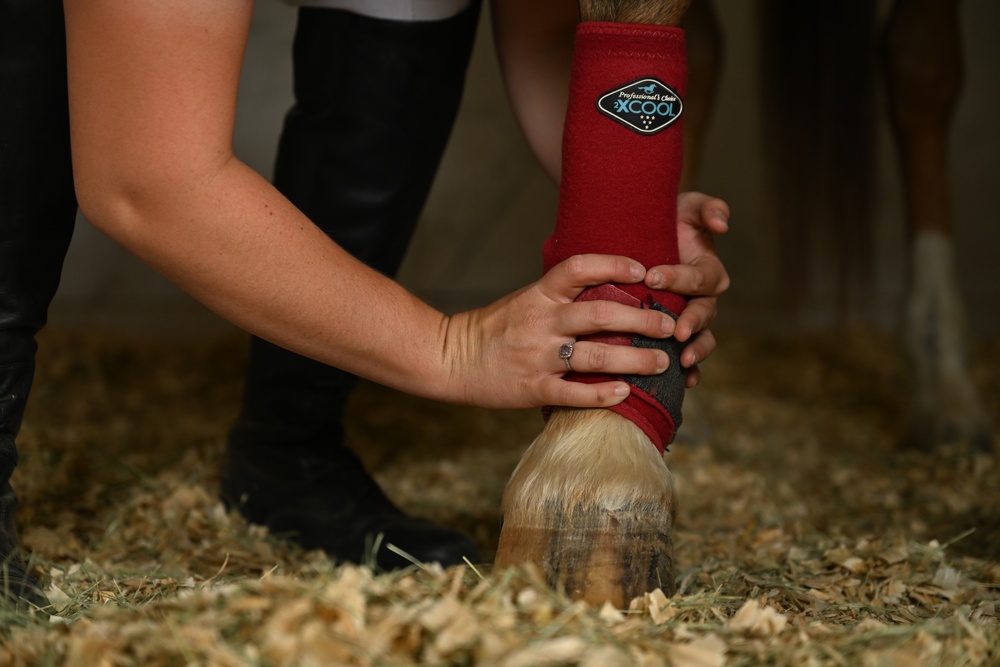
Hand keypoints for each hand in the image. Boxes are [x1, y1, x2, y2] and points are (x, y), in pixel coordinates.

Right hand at [441, 254, 677, 408]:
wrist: (451, 358)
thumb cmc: (493, 328)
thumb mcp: (524, 299)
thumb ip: (560, 296)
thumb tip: (609, 289)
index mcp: (539, 295)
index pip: (580, 269)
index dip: (614, 265)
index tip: (644, 270)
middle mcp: (542, 322)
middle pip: (601, 315)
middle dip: (642, 320)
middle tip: (669, 325)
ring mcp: (538, 357)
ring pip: (596, 357)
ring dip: (634, 360)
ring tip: (662, 362)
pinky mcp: (533, 389)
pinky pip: (575, 393)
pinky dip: (602, 394)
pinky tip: (625, 393)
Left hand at [645, 192, 730, 386]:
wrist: (643, 238)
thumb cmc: (668, 220)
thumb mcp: (688, 206)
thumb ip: (708, 209)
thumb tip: (722, 224)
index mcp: (708, 272)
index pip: (698, 278)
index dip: (677, 278)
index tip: (652, 277)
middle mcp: (703, 299)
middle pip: (704, 313)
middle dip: (691, 323)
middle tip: (676, 331)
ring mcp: (692, 319)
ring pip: (701, 338)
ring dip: (695, 350)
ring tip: (683, 360)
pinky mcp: (678, 334)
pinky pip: (691, 357)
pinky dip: (691, 371)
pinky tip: (684, 382)